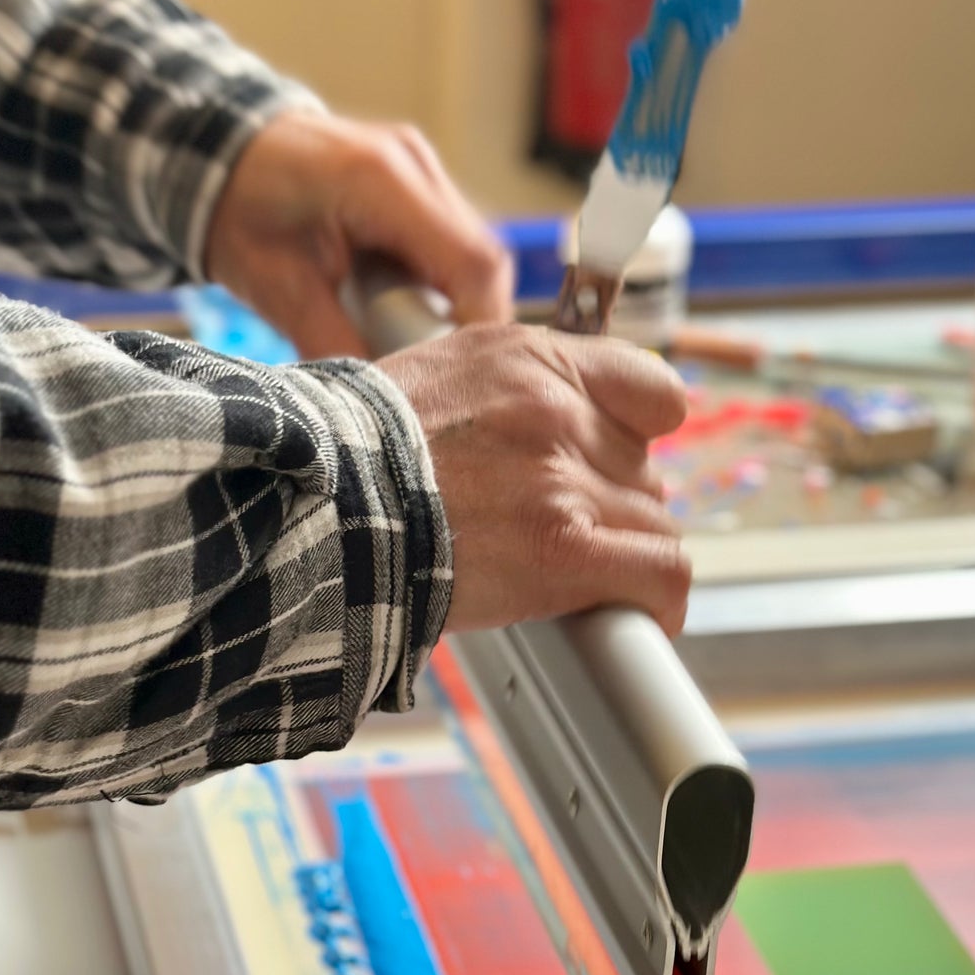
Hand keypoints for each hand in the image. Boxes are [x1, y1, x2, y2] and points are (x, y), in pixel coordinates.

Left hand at [207, 112, 512, 358]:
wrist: (221, 152)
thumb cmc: (238, 211)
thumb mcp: (277, 288)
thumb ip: (333, 343)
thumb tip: (381, 403)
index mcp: (378, 180)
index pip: (472, 263)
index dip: (481, 328)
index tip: (463, 379)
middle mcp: (414, 166)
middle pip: (484, 262)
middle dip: (472, 328)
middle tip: (440, 376)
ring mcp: (422, 171)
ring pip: (476, 258)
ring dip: (459, 312)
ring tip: (421, 351)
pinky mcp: (421, 187)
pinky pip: (454, 250)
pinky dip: (444, 294)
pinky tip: (412, 321)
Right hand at [380, 326, 691, 637]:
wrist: (314, 506)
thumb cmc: (353, 458)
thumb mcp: (436, 380)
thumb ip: (508, 396)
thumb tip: (538, 439)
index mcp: (531, 360)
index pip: (651, 392)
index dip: (641, 441)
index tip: (619, 472)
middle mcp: (556, 410)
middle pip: (644, 472)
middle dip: (612, 510)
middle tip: (556, 539)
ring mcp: (562, 479)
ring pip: (651, 525)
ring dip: (620, 558)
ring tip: (568, 579)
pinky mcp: (562, 547)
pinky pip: (660, 573)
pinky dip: (659, 601)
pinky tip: (642, 615)